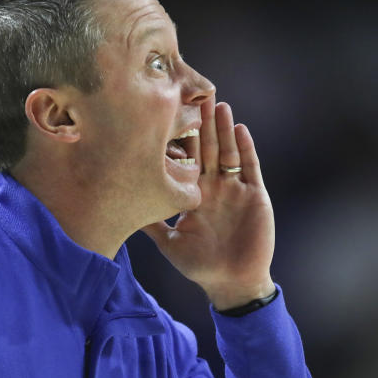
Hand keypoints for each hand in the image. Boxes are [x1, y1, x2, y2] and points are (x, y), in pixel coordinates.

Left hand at [142, 98, 275, 309]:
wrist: (232, 282)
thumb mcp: (169, 243)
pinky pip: (250, 167)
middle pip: (208, 148)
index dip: (180, 138)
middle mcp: (214, 187)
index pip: (186, 159)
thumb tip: (122, 208)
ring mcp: (235, 189)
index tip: (168, 113)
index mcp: (194, 194)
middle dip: (202, 123)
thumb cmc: (200, 265)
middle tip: (194, 95)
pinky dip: (246, 148)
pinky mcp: (255, 194)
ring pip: (229, 151)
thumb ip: (150, 224)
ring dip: (223, 129)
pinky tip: (239, 129)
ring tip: (217, 104)